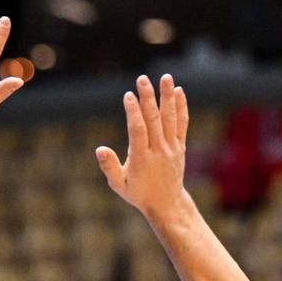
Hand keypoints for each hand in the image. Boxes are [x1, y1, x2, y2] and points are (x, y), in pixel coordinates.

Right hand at [95, 74, 187, 218]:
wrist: (166, 203)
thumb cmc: (138, 193)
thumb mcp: (119, 185)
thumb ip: (109, 167)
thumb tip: (99, 149)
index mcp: (141, 159)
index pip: (137, 131)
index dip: (133, 113)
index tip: (128, 96)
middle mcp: (158, 151)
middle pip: (154, 120)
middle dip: (148, 98)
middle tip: (142, 79)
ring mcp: (171, 148)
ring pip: (170, 119)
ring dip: (167, 97)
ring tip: (166, 77)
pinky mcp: (180, 146)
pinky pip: (182, 124)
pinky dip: (181, 107)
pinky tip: (178, 91)